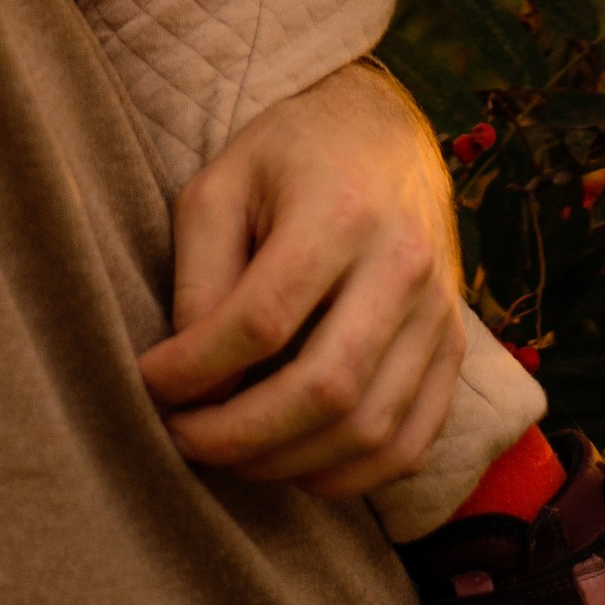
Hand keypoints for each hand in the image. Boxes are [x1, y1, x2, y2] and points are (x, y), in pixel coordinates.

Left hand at [139, 63, 464, 493]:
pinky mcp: (453, 348)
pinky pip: (410, 445)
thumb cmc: (288, 155)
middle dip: (238, 435)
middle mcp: (402, 265)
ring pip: (369, 430)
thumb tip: (191, 377)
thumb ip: (201, 276)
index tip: (151, 381)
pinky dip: (348, 476)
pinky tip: (292, 462)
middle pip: (323, 388)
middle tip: (182, 436)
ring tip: (229, 452)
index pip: (263, 321)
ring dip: (286, 464)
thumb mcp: (222, 185)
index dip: (196, 369)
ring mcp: (438, 312)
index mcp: (341, 211)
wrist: (384, 128)